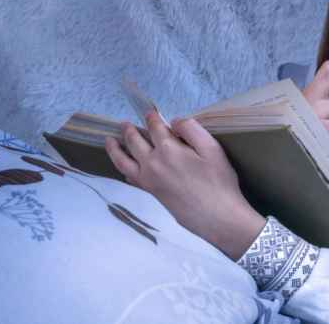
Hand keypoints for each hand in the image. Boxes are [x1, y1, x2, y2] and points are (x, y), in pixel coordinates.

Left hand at [104, 111, 266, 260]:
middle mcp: (153, 164)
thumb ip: (192, 130)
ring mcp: (149, 180)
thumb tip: (174, 122)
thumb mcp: (212, 149)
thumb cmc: (219, 182)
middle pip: (134, 142)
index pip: (155, 128)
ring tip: (109, 140)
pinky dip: (123, 170)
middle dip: (129, 130)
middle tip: (124, 124)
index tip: (150, 112)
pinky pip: (130, 178)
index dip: (152, 117)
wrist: (216, 216)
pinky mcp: (151, 193)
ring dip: (115, 149)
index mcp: (169, 150)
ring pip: (124, 161)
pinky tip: (124, 167)